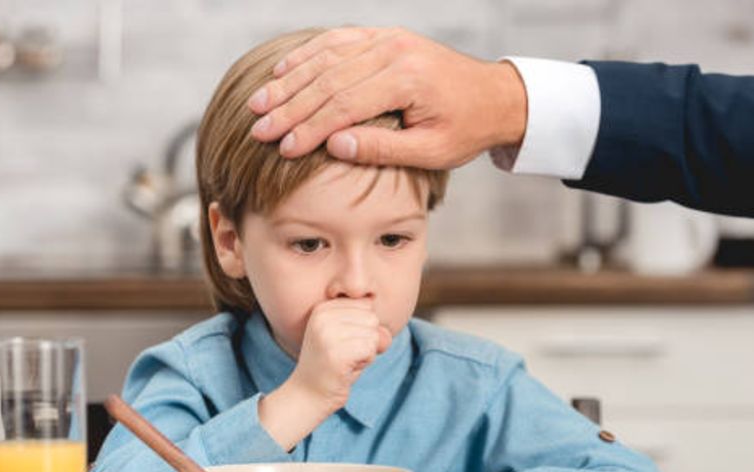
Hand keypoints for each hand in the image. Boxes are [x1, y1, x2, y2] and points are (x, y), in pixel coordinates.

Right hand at [247, 27, 527, 169]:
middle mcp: (394, 51)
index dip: (309, 127)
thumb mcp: (431, 151)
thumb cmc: (465, 130)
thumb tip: (333, 146)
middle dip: (289, 106)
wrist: (495, 96)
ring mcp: (388, 39)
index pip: (344, 105)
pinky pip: (338, 41)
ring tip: (259, 103)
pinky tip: (283, 71)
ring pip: (327, 57)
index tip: (282, 147)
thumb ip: (382, 150)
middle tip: (258, 129)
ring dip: (290, 81)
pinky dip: (307, 56)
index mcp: (407, 80)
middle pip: (328, 79)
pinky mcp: (384, 37)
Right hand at [288, 298, 392, 413]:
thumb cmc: (333, 365)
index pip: (366, 306)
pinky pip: (370, 349)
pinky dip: (366, 362)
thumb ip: (366, 323)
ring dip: (366, 352)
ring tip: (345, 362)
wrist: (308, 394)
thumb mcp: (345, 335)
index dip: (362, 328)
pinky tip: (347, 369)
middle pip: (371, 319)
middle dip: (366, 340)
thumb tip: (385, 334)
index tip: (342, 342)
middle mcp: (323, 317)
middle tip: (344, 354)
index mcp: (323, 308)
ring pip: (373, 335)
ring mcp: (328, 334)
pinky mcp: (336, 353)